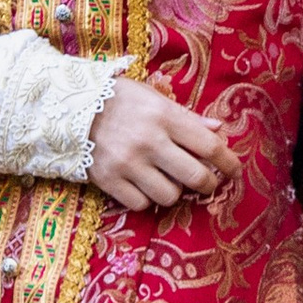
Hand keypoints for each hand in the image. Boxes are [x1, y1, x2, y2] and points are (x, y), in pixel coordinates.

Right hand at [89, 75, 239, 210]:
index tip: (235, 170)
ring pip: (170, 195)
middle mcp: (149, 142)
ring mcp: (128, 164)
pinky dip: (146, 198)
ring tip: (167, 180)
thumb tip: (219, 130)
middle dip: (208, 184)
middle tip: (208, 183)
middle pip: (195, 177)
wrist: (68, 108)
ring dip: (174, 191)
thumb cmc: (118, 100)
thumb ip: (188, 117)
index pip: (209, 146)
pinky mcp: (109, 181)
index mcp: (165, 116)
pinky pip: (141, 204)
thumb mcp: (154, 99)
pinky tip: (142, 186)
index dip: (228, 162)